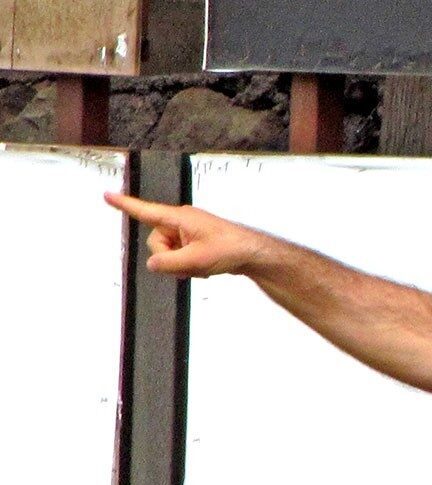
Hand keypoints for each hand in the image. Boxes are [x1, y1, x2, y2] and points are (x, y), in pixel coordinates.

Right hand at [104, 192, 264, 277]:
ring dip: (182, 265)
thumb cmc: (228, 250)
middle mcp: (181, 222)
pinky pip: (180, 257)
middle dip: (170, 259)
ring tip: (203, 265)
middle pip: (156, 243)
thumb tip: (152, 263)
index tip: (106, 195)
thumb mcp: (195, 260)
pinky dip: (189, 266)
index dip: (125, 205)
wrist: (252, 254)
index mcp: (179, 218)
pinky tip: (205, 269)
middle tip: (192, 263)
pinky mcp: (194, 243)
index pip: (146, 211)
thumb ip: (168, 263)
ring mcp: (188, 233)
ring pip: (168, 254)